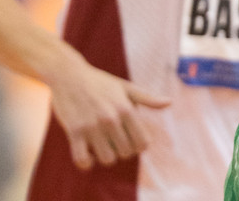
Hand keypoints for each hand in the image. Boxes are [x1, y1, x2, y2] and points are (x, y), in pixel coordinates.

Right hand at [48, 59, 170, 169]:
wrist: (69, 75)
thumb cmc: (100, 82)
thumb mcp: (126, 87)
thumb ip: (148, 99)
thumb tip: (169, 103)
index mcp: (126, 108)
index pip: (142, 143)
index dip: (139, 146)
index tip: (132, 140)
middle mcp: (111, 118)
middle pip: (125, 153)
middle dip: (123, 150)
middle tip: (116, 141)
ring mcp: (92, 126)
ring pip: (106, 159)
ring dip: (106, 157)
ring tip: (102, 146)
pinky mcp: (74, 132)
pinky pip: (82, 160)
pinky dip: (87, 163)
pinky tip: (88, 153)